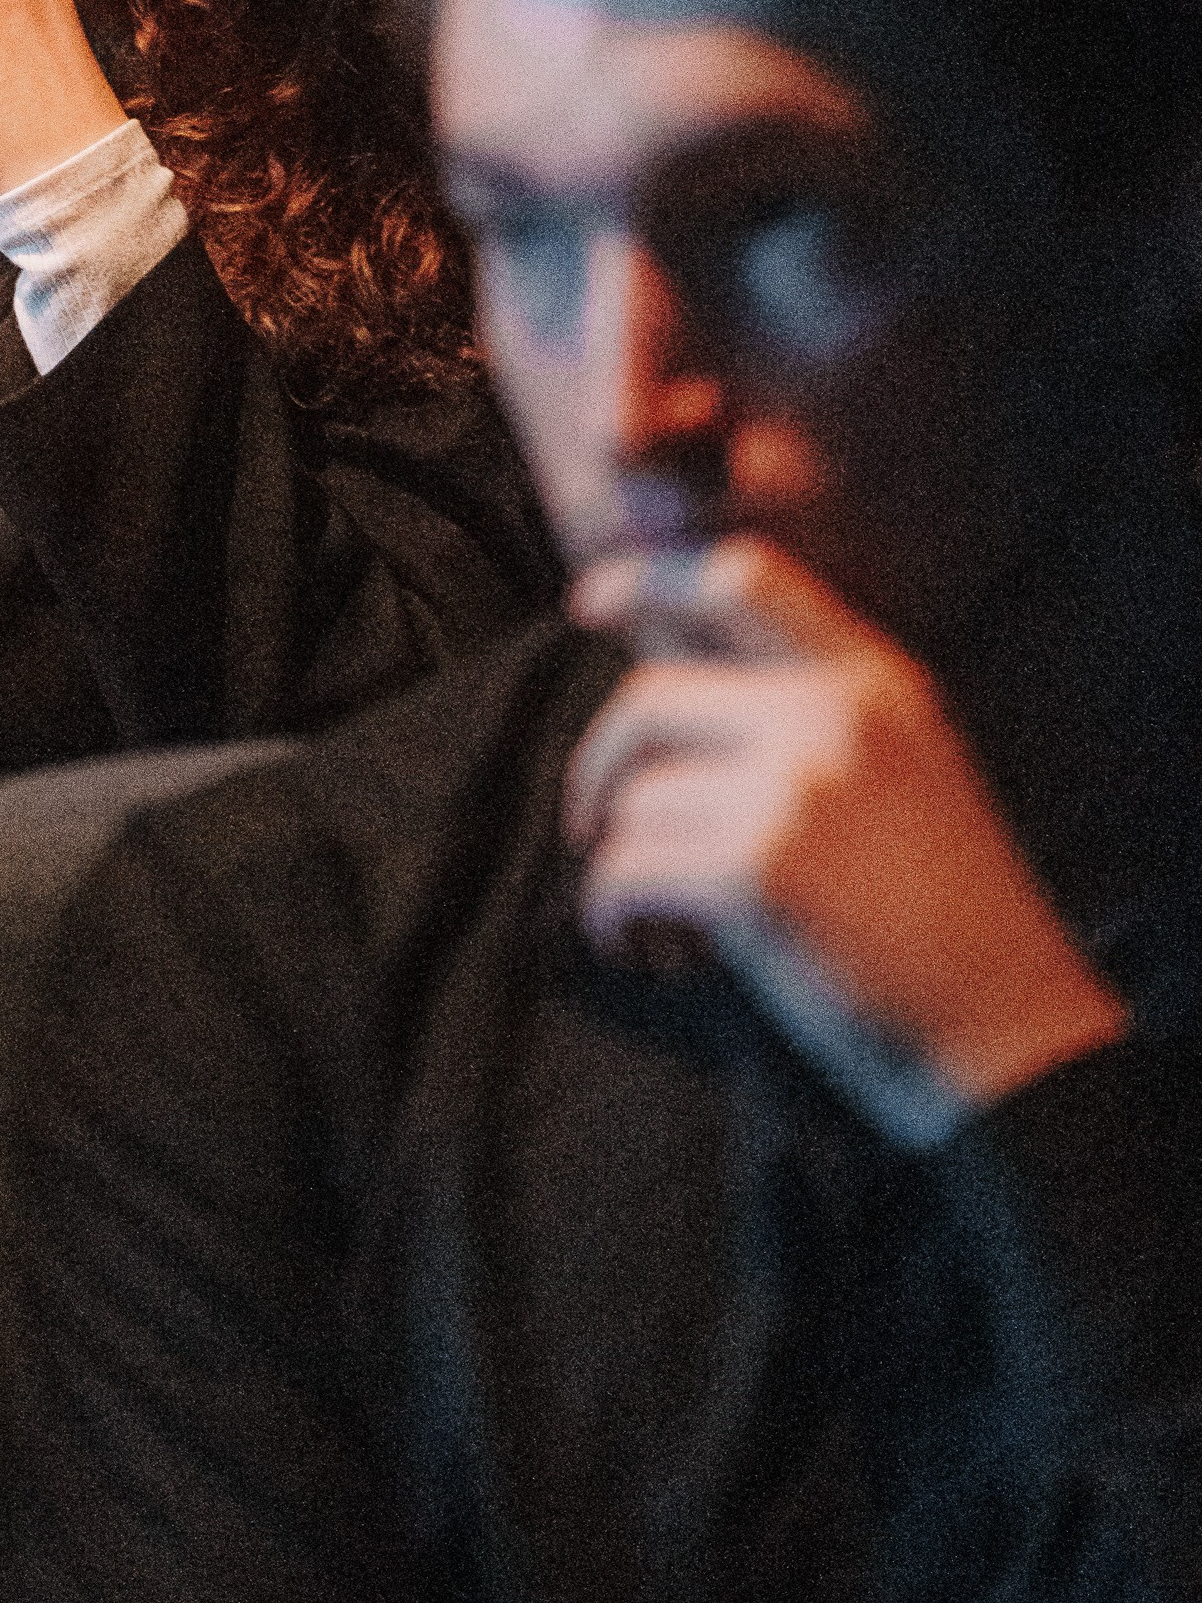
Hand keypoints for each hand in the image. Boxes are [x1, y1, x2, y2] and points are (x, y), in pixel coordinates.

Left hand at [564, 538, 1128, 1116]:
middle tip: (590, 820)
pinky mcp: (756, 870)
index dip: (648, 580)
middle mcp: (831, 716)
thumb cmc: (953, 916)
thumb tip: (660, 671)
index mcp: (874, 680)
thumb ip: (805, 710)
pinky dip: (612, 915)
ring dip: (623, 860)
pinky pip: (626, 871)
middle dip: (600, 765)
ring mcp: (793, 789)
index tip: (588, 603)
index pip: (742, 575)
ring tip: (661, 915)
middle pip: (650, 700)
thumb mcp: (907, 769)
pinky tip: (644, 946)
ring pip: (635, 800)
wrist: (1014, 1027)